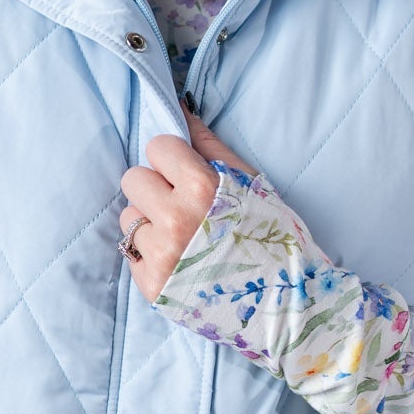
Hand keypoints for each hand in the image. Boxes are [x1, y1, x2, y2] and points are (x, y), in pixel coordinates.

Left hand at [118, 98, 259, 301]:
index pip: (156, 147)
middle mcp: (175, 219)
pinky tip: (179, 261)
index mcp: (201, 188)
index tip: (187, 174)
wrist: (284, 303)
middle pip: (133, 179)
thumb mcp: (250, 183)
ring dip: (149, 223)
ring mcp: (160, 255)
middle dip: (155, 188)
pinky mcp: (150, 285)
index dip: (173, 159)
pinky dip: (150, 254)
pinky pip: (131, 252)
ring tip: (183, 238)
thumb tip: (180, 109)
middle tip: (181, 206)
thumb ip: (210, 146)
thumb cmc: (273, 237)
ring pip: (129, 216)